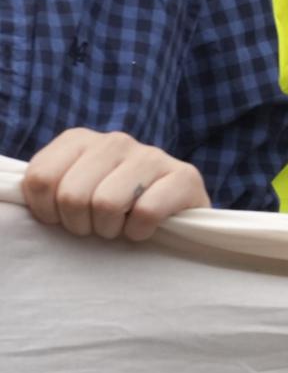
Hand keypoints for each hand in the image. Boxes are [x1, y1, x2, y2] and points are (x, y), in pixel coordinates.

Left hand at [20, 129, 209, 242]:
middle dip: (80, 225)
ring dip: (110, 230)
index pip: (40, 178)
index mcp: (80, 140)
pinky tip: (144, 228)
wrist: (173, 215)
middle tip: (94, 227)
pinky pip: (145, 213)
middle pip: (72, 195)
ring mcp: (153, 155)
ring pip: (107, 203)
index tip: (62, 220)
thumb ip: (42, 187)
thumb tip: (7, 194)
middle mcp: (116, 140)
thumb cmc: (109, 210)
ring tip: (119, 227)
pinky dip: (139, 232)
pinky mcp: (185, 176)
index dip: (46, 212)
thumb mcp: (69, 191)